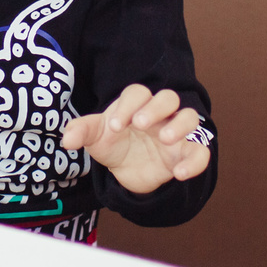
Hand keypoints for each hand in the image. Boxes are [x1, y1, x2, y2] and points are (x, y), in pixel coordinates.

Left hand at [61, 84, 210, 196]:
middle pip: (167, 98)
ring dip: (179, 125)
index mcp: (136, 104)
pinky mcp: (185, 154)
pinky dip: (195, 161)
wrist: (127, 171)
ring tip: (164, 139)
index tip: (114, 126)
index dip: (127, 105)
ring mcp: (175, 133)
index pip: (137, 93)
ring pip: (189, 117)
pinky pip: (200, 152)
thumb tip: (66, 141)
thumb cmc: (113, 144)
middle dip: (154, 108)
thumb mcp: (95, 138)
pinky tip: (179, 173)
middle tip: (139, 125)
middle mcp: (159, 114)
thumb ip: (81, 132)